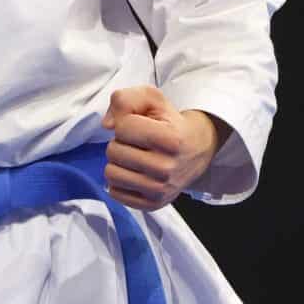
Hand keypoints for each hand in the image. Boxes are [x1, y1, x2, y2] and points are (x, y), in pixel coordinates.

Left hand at [101, 85, 223, 211]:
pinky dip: (120, 181)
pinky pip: (115, 193)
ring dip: (118, 162)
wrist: (196, 150)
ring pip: (111, 173)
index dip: (126, 122)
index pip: (122, 127)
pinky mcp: (153, 204)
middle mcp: (167, 168)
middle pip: (113, 151)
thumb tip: (107, 125)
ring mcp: (160, 190)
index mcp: (170, 139)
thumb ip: (125, 99)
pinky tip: (134, 173)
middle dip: (121, 143)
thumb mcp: (152, 99)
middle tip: (138, 143)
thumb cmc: (169, 123)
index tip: (141, 126)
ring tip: (135, 157)